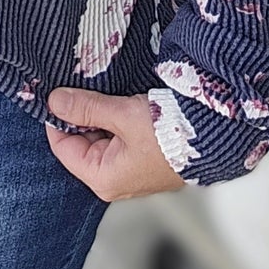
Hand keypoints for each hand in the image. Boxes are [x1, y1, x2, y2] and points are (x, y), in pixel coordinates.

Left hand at [44, 87, 187, 200]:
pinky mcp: (142, 159)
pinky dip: (115, 119)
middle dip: (80, 115)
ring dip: (99, 115)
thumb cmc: (169, 134)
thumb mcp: (122, 115)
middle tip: (84, 87)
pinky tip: (121, 103)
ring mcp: (129, 170)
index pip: (62, 147)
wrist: (213, 137)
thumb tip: (54, 101)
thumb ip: (85, 108)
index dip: (58, 118)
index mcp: (102, 178)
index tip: (58, 92)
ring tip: (107, 94)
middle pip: (80, 142)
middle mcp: (113, 180)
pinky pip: (116, 137)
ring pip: (99, 137)